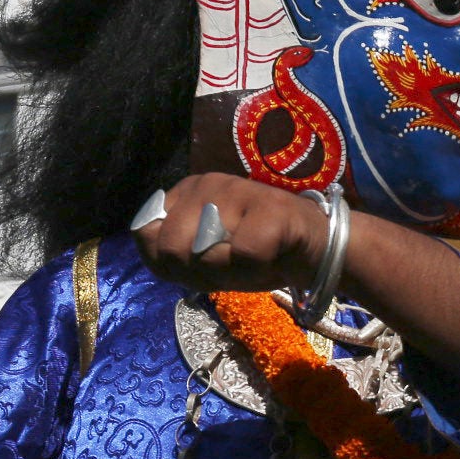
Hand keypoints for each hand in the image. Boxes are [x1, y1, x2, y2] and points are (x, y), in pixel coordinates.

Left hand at [134, 173, 329, 294]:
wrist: (314, 251)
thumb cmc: (255, 256)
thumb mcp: (203, 264)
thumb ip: (170, 258)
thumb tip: (162, 249)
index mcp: (183, 194)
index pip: (144, 234)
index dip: (169, 264)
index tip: (200, 264)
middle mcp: (204, 184)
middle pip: (171, 248)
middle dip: (198, 273)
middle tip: (229, 268)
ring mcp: (236, 190)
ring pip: (204, 254)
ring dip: (228, 274)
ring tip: (251, 262)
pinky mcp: (269, 207)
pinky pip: (245, 255)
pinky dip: (256, 271)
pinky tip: (271, 260)